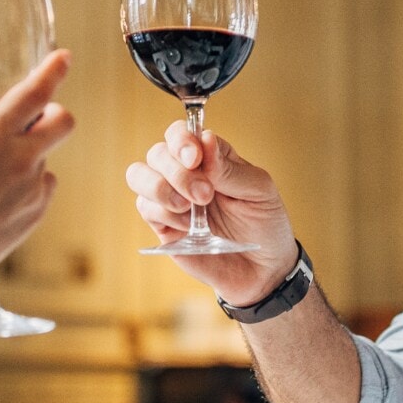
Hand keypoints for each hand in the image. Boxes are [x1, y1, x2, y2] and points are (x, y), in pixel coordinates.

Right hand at [0, 50, 73, 291]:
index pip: (36, 93)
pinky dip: (30, 185)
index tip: (64, 57)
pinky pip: (44, 187)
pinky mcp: (37, 211)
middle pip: (64, 122)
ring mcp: (33, 187)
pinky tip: (2, 194)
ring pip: (49, 157)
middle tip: (39, 116)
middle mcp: (21, 159)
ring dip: (34, 154)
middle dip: (56, 113)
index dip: (54, 70)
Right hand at [125, 123, 295, 304]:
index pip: (181, 133)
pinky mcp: (163, 225)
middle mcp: (186, 173)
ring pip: (139, 175)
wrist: (263, 269)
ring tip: (190, 207)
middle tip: (205, 194)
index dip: (181, 140)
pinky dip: (164, 213)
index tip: (195, 157)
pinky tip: (188, 225)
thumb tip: (204, 139)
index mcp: (210, 157)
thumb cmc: (264, 224)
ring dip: (161, 188)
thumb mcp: (258, 191)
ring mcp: (171, 198)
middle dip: (177, 171)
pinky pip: (145, 207)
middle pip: (158, 152)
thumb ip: (229, 168)